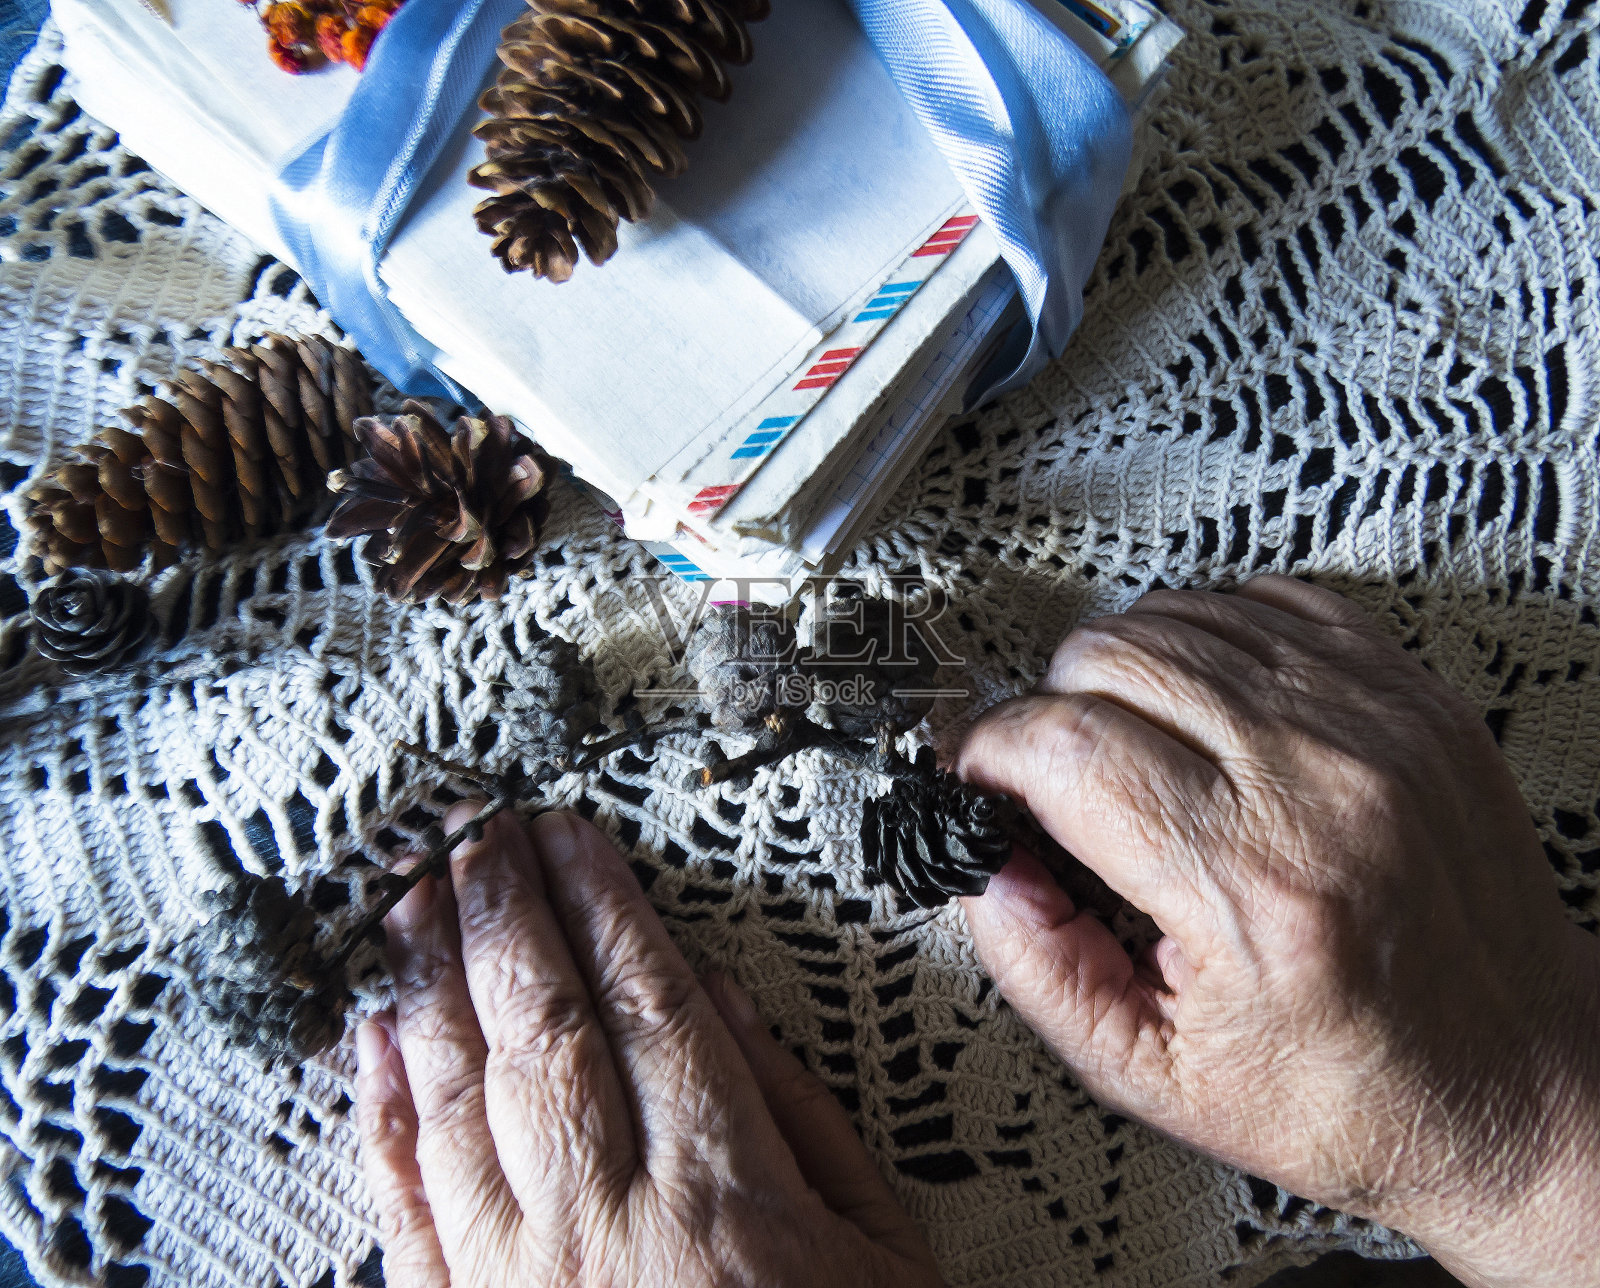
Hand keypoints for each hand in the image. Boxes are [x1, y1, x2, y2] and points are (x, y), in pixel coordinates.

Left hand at [354, 807, 943, 1287]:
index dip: (604, 906)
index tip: (575, 839)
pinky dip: (386, 1112)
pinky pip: (409, 1204)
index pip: (647, 1001)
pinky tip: (377, 1042)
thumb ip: (805, 1115)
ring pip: (459, 1093)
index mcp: (721, 1190)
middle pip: (542, 1025)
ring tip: (413, 898)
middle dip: (505, 911)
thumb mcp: (887, 1254)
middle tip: (479, 832)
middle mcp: (604, 1218)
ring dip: (431, 981)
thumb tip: (723, 999)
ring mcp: (520, 1276)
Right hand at [956, 576, 1599, 1287]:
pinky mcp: (1414, 698)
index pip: (1067, 744)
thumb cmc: (1363, 1091)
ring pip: (1180, 612)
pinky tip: (1202, 704)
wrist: (1523, 1085)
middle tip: (1049, 771)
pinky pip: (1267, 601)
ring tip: (1126, 742)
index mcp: (1252, 887)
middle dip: (1046, 705)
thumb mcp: (1159, 1078)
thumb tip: (986, 868)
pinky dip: (1207, 637)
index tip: (978, 774)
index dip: (989, 748)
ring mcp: (1378, 725)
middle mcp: (1322, 784)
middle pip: (1113, 653)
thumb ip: (1041, 971)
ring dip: (1120, 668)